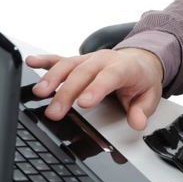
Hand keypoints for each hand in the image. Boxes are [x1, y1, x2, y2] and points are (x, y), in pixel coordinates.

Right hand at [25, 48, 164, 130]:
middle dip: (67, 92)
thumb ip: (142, 110)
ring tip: (39, 93)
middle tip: (55, 112)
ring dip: (52, 78)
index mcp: (124, 68)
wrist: (141, 60)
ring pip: (69, 65)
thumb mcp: (150, 96)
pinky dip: (45, 61)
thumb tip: (137, 123)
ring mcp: (89, 59)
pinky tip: (31, 62)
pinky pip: (60, 58)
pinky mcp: (78, 61)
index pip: (110, 77)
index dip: (96, 89)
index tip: (84, 103)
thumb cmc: (142, 78)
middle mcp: (104, 60)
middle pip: (83, 74)